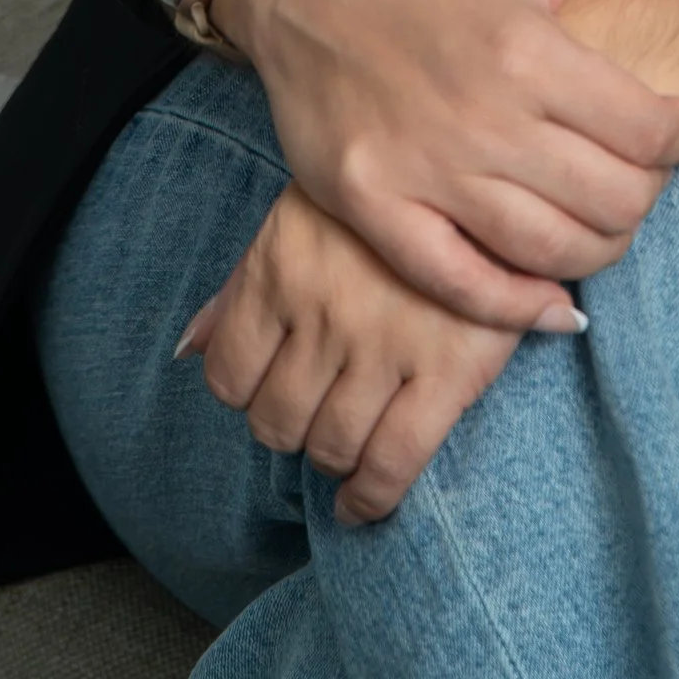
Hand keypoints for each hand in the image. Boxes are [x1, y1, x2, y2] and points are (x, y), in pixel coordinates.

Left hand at [179, 182, 521, 524]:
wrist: (491, 176)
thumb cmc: (387, 200)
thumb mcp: (301, 217)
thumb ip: (242, 285)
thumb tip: (188, 349)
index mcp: (281, 269)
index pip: (229, 376)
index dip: (248, 393)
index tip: (273, 389)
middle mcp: (325, 312)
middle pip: (278, 420)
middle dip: (292, 429)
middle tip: (319, 415)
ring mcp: (386, 346)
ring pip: (331, 447)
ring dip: (332, 460)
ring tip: (347, 448)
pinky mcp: (449, 371)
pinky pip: (393, 462)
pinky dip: (371, 497)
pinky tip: (365, 503)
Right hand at [212, 0, 678, 332]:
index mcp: (528, 46)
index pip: (650, 130)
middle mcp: (477, 116)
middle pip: (610, 201)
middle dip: (651, 195)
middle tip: (649, 174)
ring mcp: (418, 169)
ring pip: (548, 252)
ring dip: (602, 248)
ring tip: (609, 218)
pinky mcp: (368, 206)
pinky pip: (460, 286)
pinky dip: (519, 310)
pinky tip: (557, 303)